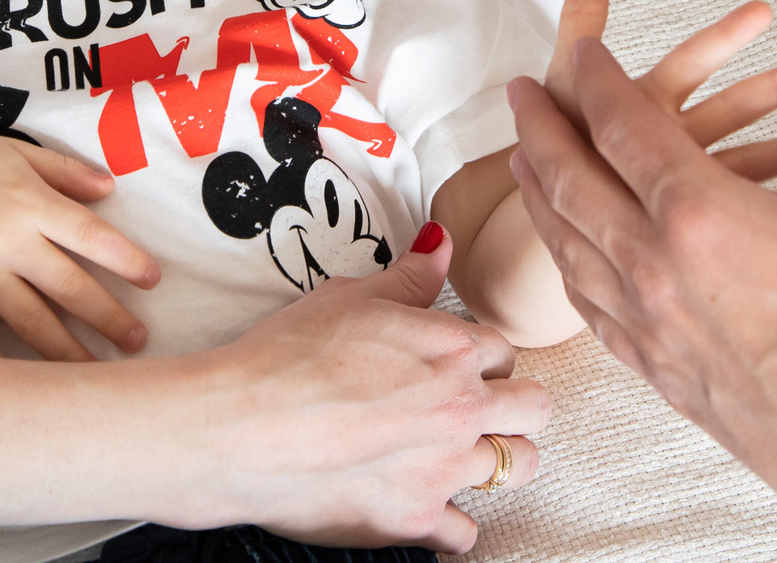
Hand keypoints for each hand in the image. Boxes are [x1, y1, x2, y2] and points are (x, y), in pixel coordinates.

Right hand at [0, 121, 161, 362]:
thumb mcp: (14, 152)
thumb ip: (64, 171)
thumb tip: (110, 189)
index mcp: (31, 203)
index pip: (91, 236)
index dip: (126, 260)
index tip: (153, 281)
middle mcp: (9, 242)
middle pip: (69, 287)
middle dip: (108, 318)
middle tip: (138, 342)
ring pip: (32, 321)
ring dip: (67, 351)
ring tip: (96, 374)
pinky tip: (23, 390)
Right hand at [187, 224, 548, 554]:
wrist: (242, 427)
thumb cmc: (286, 357)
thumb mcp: (349, 298)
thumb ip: (408, 278)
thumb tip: (441, 243)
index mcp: (449, 348)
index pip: (504, 349)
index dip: (480, 357)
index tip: (458, 367)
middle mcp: (460, 407)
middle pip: (534, 408)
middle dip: (514, 407)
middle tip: (478, 411)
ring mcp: (443, 467)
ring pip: (520, 468)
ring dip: (498, 462)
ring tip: (463, 457)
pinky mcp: (416, 519)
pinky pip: (466, 535)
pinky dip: (450, 525)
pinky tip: (426, 507)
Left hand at [510, 11, 776, 548]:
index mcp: (698, 213)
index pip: (622, 123)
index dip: (597, 77)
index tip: (582, 50)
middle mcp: (653, 264)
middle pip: (568, 176)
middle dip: (541, 125)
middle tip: (521, 91)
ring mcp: (644, 320)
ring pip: (564, 239)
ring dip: (537, 188)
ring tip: (524, 158)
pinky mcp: (652, 365)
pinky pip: (584, 299)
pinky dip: (565, 257)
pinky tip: (569, 249)